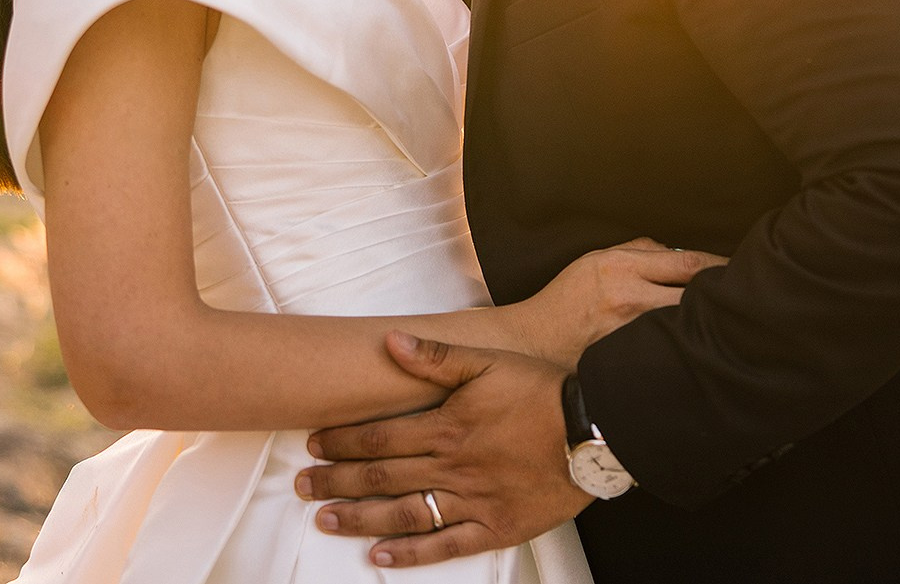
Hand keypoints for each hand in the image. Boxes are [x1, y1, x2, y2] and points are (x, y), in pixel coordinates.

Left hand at [295, 331, 592, 568]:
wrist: (595, 431)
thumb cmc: (543, 393)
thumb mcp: (488, 361)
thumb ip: (436, 357)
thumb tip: (391, 342)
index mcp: (448, 425)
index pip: (381, 435)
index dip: (343, 440)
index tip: (314, 443)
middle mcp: (453, 467)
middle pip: (383, 475)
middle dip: (338, 480)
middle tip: (303, 485)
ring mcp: (473, 500)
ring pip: (405, 512)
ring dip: (361, 517)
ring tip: (326, 519)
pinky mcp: (496, 527)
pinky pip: (446, 545)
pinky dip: (411, 553)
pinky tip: (381, 557)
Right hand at [514, 237, 727, 367]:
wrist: (537, 340)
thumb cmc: (567, 299)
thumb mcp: (595, 260)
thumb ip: (637, 251)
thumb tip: (676, 252)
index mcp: (622, 266)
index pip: (687, 263)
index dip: (720, 264)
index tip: (739, 268)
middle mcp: (631, 298)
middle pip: (695, 296)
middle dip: (721, 298)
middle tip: (741, 300)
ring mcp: (633, 332)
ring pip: (686, 325)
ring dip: (705, 324)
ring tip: (722, 324)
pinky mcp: (631, 357)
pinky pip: (669, 348)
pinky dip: (683, 345)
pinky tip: (692, 348)